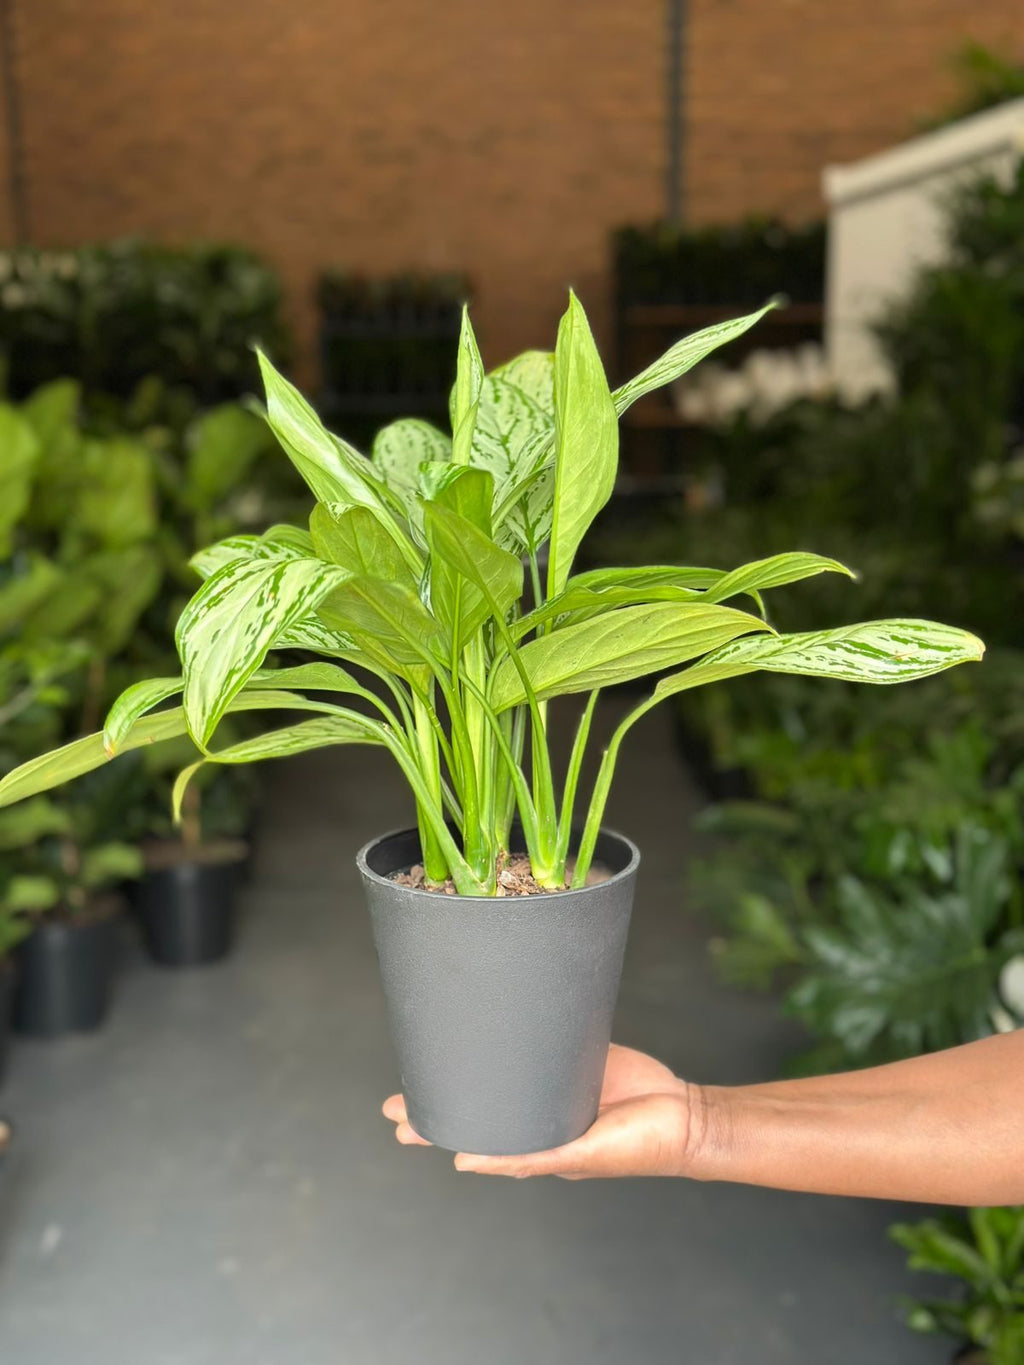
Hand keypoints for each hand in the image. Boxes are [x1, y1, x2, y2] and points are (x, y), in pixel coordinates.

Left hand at [382, 1043, 699, 1178]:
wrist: (684, 1114)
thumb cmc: (638, 1147)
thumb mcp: (579, 1154)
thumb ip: (528, 1158)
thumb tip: (464, 1164)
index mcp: (536, 1141)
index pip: (476, 1136)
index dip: (437, 1129)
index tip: (399, 1121)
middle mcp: (539, 1111)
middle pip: (480, 1100)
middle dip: (440, 1095)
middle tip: (396, 1093)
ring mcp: (554, 1079)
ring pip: (501, 1068)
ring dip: (468, 1063)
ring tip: (431, 1052)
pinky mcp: (574, 1051)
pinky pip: (536, 1040)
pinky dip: (509, 1032)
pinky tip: (489, 1020)